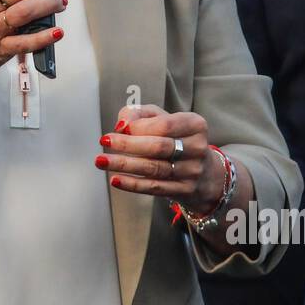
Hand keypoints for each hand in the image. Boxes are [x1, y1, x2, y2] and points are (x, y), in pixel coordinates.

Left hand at [96, 103, 231, 213]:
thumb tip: (122, 124)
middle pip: (158, 146)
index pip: (165, 124)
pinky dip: (132, 184)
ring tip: (101, 161)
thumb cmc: (175, 138)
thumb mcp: (162, 118)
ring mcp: (192, 171)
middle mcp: (197, 148)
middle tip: (105, 141)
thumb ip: (140, 114)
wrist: (203, 172)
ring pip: (154, 168)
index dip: (139, 126)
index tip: (118, 128)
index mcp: (195, 125)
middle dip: (128, 144)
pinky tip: (115, 179)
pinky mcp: (184, 190)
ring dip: (124, 165)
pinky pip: (155, 187)